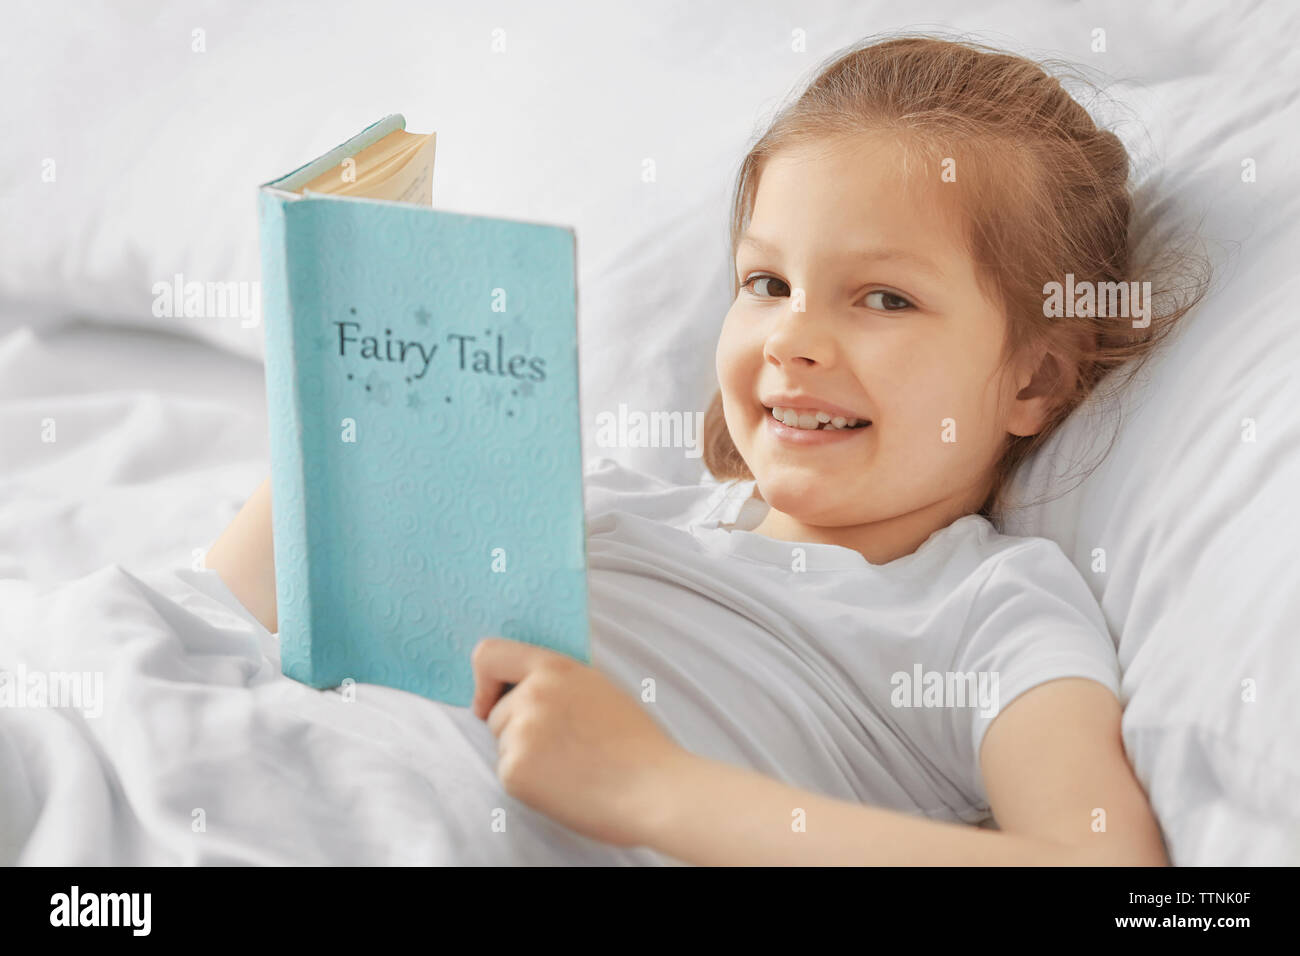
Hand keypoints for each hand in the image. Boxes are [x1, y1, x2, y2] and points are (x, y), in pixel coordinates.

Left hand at [470, 636, 686, 846]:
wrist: (654, 789)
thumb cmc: (636, 745)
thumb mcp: (599, 689)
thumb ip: (558, 682)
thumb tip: (520, 687)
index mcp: (555, 668)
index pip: (488, 655)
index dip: (483, 680)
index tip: (488, 701)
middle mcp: (533, 695)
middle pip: (497, 713)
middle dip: (518, 731)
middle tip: (564, 749)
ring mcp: (522, 733)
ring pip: (504, 745)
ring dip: (526, 758)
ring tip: (571, 767)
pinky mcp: (515, 771)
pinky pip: (508, 774)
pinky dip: (530, 785)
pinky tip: (566, 786)